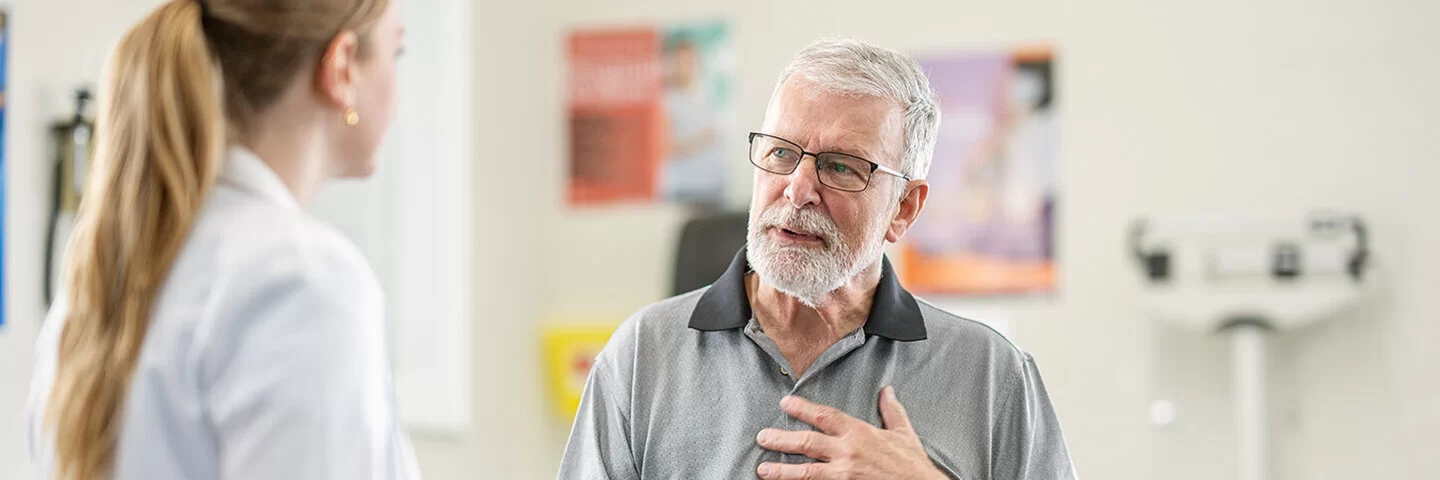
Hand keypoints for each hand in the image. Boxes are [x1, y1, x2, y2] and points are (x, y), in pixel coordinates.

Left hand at [754, 386, 946, 479]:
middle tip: (762, 437)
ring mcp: (844, 474)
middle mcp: (848, 452)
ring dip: (783, 470)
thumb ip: (892, 411)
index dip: (803, 408)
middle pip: (808, 442)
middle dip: (782, 440)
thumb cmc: (911, 463)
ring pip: (807, 471)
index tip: (785, 403)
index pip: (825, 416)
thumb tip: (887, 390)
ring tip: (763, 469)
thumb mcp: (903, 432)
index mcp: (859, 433)